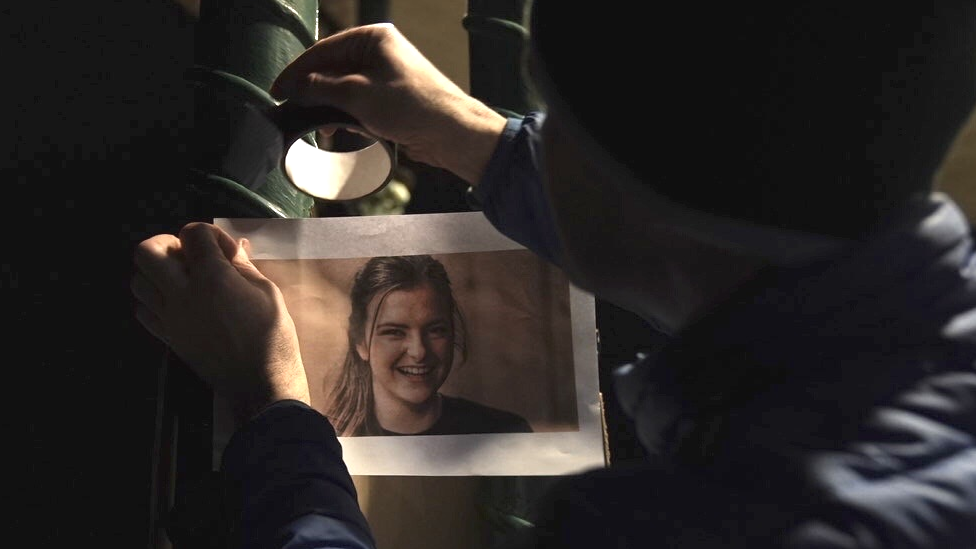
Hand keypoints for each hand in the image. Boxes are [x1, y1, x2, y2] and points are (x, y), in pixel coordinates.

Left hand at [131, 222, 309, 421]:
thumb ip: (243, 266)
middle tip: (189, 255)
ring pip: (138, 281)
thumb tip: (232, 245)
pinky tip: (176, 302)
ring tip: (181, 279)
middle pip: (147, 252)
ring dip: (156, 272)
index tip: (226, 250)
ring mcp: (170, 318)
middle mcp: (182, 294)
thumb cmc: (273, 336)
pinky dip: (153, 299)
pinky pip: (142, 310)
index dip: (209, 233)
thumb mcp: (268, 292)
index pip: (193, 233)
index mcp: (213, 278)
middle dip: (166, 244)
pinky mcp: (167, 337)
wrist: (261, 383)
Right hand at [270, 23, 506, 184]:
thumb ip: (322, 88)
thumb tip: (296, 86)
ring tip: (316, 127)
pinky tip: (336, 131)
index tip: (277, 90)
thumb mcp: (358, 95)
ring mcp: (386, 76)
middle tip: (290, 110)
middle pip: (332, 69)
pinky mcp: (391, 100)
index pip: (324, 50)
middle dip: (311, 91)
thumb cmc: (412, 106)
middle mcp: (379, 53)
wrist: (453, 133)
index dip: (297, 71)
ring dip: (328, 108)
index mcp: (373, 38)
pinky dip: (344, 116)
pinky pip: (358, 103)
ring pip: (344, 89)